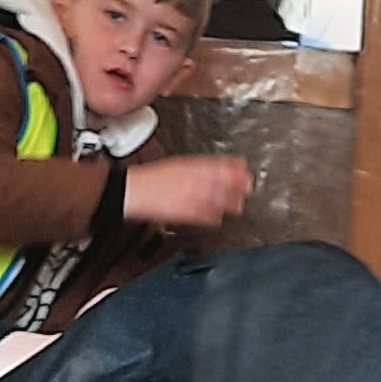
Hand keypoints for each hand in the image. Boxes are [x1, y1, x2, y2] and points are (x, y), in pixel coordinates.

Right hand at [124, 154, 252, 228]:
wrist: (133, 190)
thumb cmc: (153, 178)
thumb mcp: (178, 165)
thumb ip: (200, 167)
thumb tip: (223, 167)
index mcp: (191, 165)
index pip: (220, 164)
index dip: (235, 167)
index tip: (245, 169)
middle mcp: (193, 180)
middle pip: (223, 182)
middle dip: (238, 185)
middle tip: (247, 187)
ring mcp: (190, 196)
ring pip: (219, 200)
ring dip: (231, 202)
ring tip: (237, 203)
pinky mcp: (185, 213)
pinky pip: (206, 216)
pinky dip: (214, 216)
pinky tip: (218, 216)